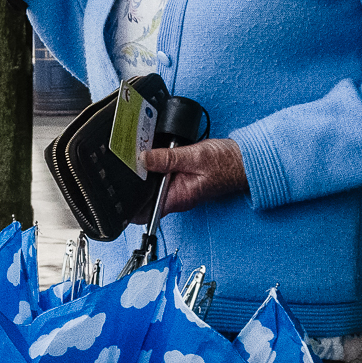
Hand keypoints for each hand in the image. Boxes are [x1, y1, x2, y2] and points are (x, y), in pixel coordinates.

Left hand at [132, 138, 247, 219]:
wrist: (244, 160)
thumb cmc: (226, 163)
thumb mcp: (194, 157)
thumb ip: (167, 158)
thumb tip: (142, 159)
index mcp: (178, 198)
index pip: (145, 212)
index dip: (129, 205)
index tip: (117, 192)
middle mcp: (176, 195)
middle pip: (144, 195)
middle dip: (133, 181)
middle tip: (123, 162)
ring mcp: (178, 187)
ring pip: (152, 182)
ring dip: (144, 169)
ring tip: (134, 153)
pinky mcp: (180, 177)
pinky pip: (162, 173)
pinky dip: (155, 162)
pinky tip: (150, 150)